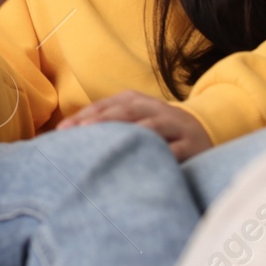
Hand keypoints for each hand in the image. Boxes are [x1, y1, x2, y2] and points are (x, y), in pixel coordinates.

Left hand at [55, 90, 212, 160]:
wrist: (204, 130)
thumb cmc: (155, 129)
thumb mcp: (132, 119)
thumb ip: (105, 124)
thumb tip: (65, 137)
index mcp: (136, 100)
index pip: (106, 105)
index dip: (83, 116)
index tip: (61, 131)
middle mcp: (155, 109)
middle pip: (127, 111)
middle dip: (102, 121)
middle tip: (79, 133)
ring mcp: (176, 126)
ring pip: (152, 128)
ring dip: (131, 135)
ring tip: (108, 147)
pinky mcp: (192, 145)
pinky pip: (175, 151)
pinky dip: (160, 157)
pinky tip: (142, 164)